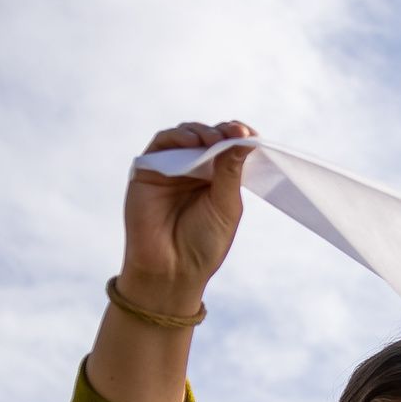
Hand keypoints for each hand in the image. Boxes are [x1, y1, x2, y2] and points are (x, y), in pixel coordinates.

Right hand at [118, 118, 255, 316]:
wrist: (172, 269)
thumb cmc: (203, 243)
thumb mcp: (225, 205)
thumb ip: (231, 172)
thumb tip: (244, 139)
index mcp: (216, 178)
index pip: (228, 148)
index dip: (239, 137)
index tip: (252, 135)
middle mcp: (193, 169)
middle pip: (208, 136)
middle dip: (223, 132)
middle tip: (238, 134)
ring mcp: (170, 167)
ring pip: (185, 135)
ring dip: (202, 132)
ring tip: (216, 140)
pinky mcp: (148, 168)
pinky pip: (162, 143)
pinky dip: (178, 137)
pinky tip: (194, 143)